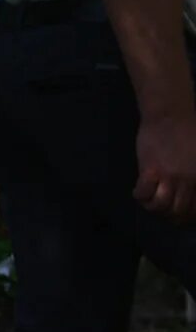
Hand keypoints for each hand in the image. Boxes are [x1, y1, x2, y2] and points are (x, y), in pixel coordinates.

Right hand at [138, 107, 195, 221]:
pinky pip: (142, 193)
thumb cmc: (190, 130)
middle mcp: (186, 181)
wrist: (170, 115)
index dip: (188, 216)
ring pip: (160, 206)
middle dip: (171, 215)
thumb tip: (191, 187)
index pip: (195, 207)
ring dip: (154, 207)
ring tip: (152, 200)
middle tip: (165, 210)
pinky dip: (140, 196)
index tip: (181, 214)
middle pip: (178, 210)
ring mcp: (168, 176)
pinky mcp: (150, 170)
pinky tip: (140, 190)